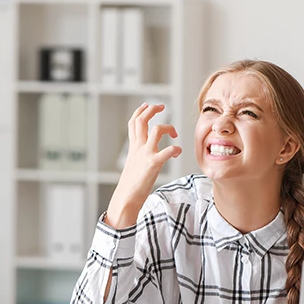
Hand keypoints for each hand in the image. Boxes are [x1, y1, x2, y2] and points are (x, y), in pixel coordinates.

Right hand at [105, 103, 180, 228]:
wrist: (126, 198)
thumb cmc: (131, 185)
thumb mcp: (134, 165)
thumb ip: (140, 156)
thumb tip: (146, 156)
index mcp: (133, 147)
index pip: (133, 123)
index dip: (140, 111)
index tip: (148, 105)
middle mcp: (138, 148)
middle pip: (142, 120)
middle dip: (152, 109)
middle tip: (162, 106)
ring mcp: (145, 154)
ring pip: (156, 130)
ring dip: (168, 127)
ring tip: (174, 134)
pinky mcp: (153, 164)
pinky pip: (167, 151)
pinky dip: (175, 149)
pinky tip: (177, 152)